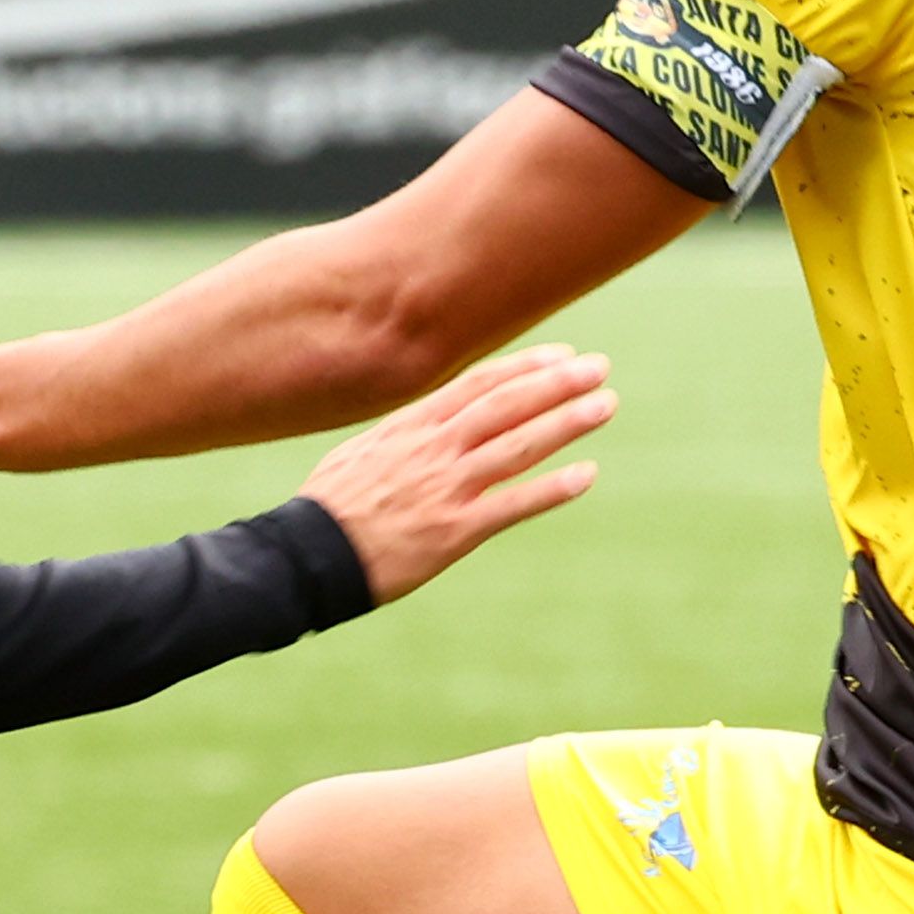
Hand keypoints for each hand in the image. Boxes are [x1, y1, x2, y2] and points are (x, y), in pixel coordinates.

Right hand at [298, 350, 617, 602]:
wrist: (308, 556)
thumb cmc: (332, 507)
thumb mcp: (364, 451)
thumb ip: (406, 432)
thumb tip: (435, 418)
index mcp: (411, 426)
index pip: (477, 384)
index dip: (524, 367)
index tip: (561, 356)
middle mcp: (434, 449)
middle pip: (506, 405)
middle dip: (556, 384)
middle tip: (598, 369)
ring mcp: (446, 488)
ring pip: (518, 445)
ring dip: (566, 422)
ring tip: (605, 405)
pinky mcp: (454, 531)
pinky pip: (512, 504)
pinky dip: (551, 489)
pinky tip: (585, 475)